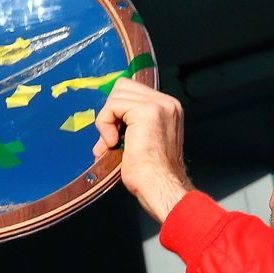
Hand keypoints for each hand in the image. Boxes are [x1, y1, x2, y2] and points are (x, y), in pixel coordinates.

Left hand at [92, 78, 193, 222]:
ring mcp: (158, 105)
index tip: (112, 134)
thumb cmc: (150, 174)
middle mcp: (166, 103)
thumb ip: (127, 128)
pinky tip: (113, 143)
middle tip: (111, 139)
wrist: (159, 185)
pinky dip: (105, 123)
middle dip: (111, 112)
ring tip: (112, 143)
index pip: (133, 92)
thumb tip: (106, 130)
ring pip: (117, 95)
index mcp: (167, 109)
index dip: (117, 110)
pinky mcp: (146, 111)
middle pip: (123, 87)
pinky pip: (113, 106)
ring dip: (107, 120)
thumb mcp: (138, 143)